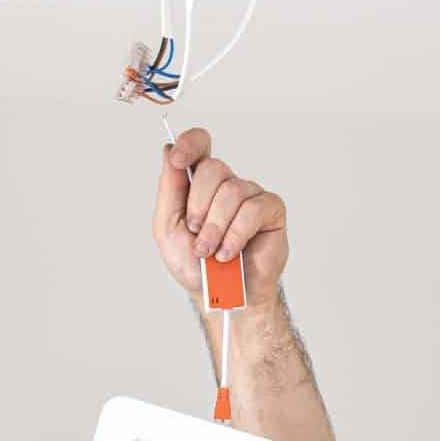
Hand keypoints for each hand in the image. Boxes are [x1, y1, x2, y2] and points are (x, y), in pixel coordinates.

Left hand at [153, 126, 288, 301]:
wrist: (220, 297)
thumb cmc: (194, 265)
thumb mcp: (168, 227)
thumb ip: (169, 189)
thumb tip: (168, 151)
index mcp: (200, 185)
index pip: (199, 145)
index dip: (190, 143)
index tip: (177, 159)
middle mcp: (227, 185)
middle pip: (213, 169)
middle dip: (198, 207)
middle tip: (195, 234)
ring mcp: (250, 196)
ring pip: (232, 192)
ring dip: (215, 228)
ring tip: (212, 252)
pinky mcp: (271, 211)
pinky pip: (253, 210)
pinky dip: (235, 235)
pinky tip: (229, 253)